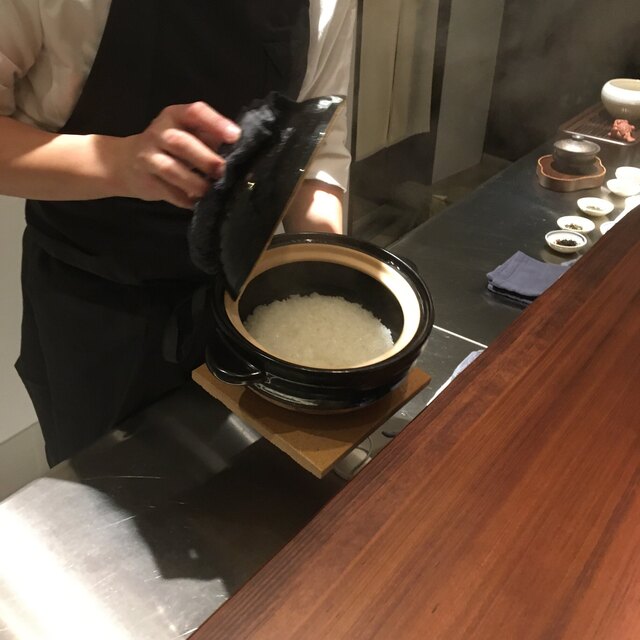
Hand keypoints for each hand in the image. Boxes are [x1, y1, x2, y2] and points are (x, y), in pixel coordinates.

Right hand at [118, 102, 240, 208]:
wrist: (126, 162)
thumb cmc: (170, 147)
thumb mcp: (188, 134)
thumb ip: (211, 138)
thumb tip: (242, 152)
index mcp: (175, 115)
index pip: (195, 112)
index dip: (216, 123)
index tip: (235, 136)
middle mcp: (160, 132)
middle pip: (181, 142)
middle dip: (205, 158)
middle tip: (224, 171)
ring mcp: (148, 155)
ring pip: (171, 169)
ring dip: (195, 182)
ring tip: (211, 191)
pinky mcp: (145, 179)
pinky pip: (167, 191)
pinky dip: (184, 199)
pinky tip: (197, 203)